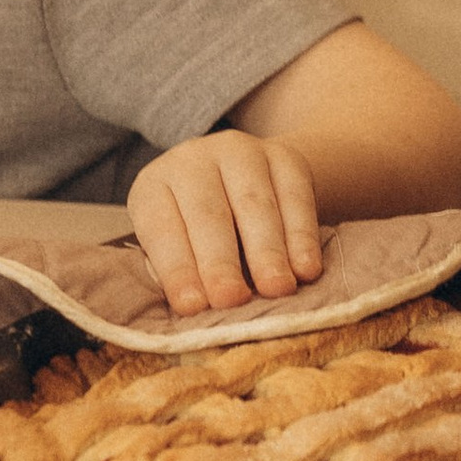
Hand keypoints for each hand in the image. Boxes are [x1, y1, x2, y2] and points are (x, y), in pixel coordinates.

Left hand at [128, 130, 323, 317]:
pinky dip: (302, 236)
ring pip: (254, 204)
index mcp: (155, 186)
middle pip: (207, 214)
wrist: (245, 180)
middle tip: (232, 299)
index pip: (161, 229)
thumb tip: (197, 309)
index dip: (177, 268)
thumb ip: (181, 273)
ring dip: (267, 251)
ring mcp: (240, 152)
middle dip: (220, 262)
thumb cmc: (200, 232)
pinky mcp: (284, 156)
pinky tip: (306, 269)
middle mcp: (192, 160)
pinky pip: (295, 196)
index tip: (193, 306)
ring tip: (276, 289)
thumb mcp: (177, 245)